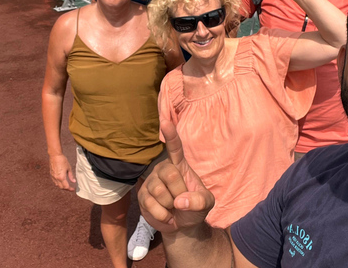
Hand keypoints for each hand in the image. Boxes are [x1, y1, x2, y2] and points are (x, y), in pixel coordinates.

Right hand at [49, 153, 75, 190]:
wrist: (55, 156)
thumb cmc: (62, 160)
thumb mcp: (69, 168)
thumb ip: (71, 176)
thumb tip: (74, 181)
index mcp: (61, 177)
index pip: (66, 186)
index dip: (70, 189)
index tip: (73, 189)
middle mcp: (56, 178)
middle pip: (61, 187)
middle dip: (66, 188)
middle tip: (70, 188)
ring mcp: (53, 177)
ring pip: (57, 185)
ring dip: (62, 186)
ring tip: (66, 185)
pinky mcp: (51, 174)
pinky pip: (54, 182)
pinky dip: (58, 183)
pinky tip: (61, 182)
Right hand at [138, 119, 214, 234]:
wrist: (182, 225)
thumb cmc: (194, 206)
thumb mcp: (206, 204)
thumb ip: (199, 201)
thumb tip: (180, 201)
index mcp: (180, 165)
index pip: (175, 147)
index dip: (170, 135)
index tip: (165, 122)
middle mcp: (163, 168)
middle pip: (170, 175)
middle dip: (179, 193)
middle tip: (182, 201)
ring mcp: (151, 181)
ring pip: (159, 191)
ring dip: (170, 205)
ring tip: (173, 207)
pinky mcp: (142, 195)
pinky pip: (151, 204)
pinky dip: (162, 215)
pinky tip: (166, 215)